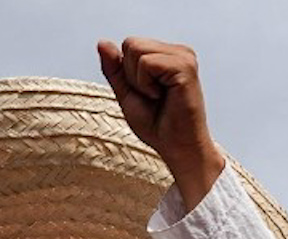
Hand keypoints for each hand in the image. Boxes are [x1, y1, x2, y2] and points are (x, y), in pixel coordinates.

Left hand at [96, 38, 222, 202]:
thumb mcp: (127, 93)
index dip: (127, 73)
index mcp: (167, 55)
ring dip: (139, 81)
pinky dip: (146, 85)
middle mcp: (178, 52)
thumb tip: (102, 42)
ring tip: (158, 97)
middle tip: (152, 97)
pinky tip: (163, 97)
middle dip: (131, 75)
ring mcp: (184, 57)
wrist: (177, 148)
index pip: (129, 44)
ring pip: (136, 50)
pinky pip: (146, 63)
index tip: (146, 94)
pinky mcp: (185, 66)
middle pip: (131, 43)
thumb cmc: (156, 125)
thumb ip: (115, 68)